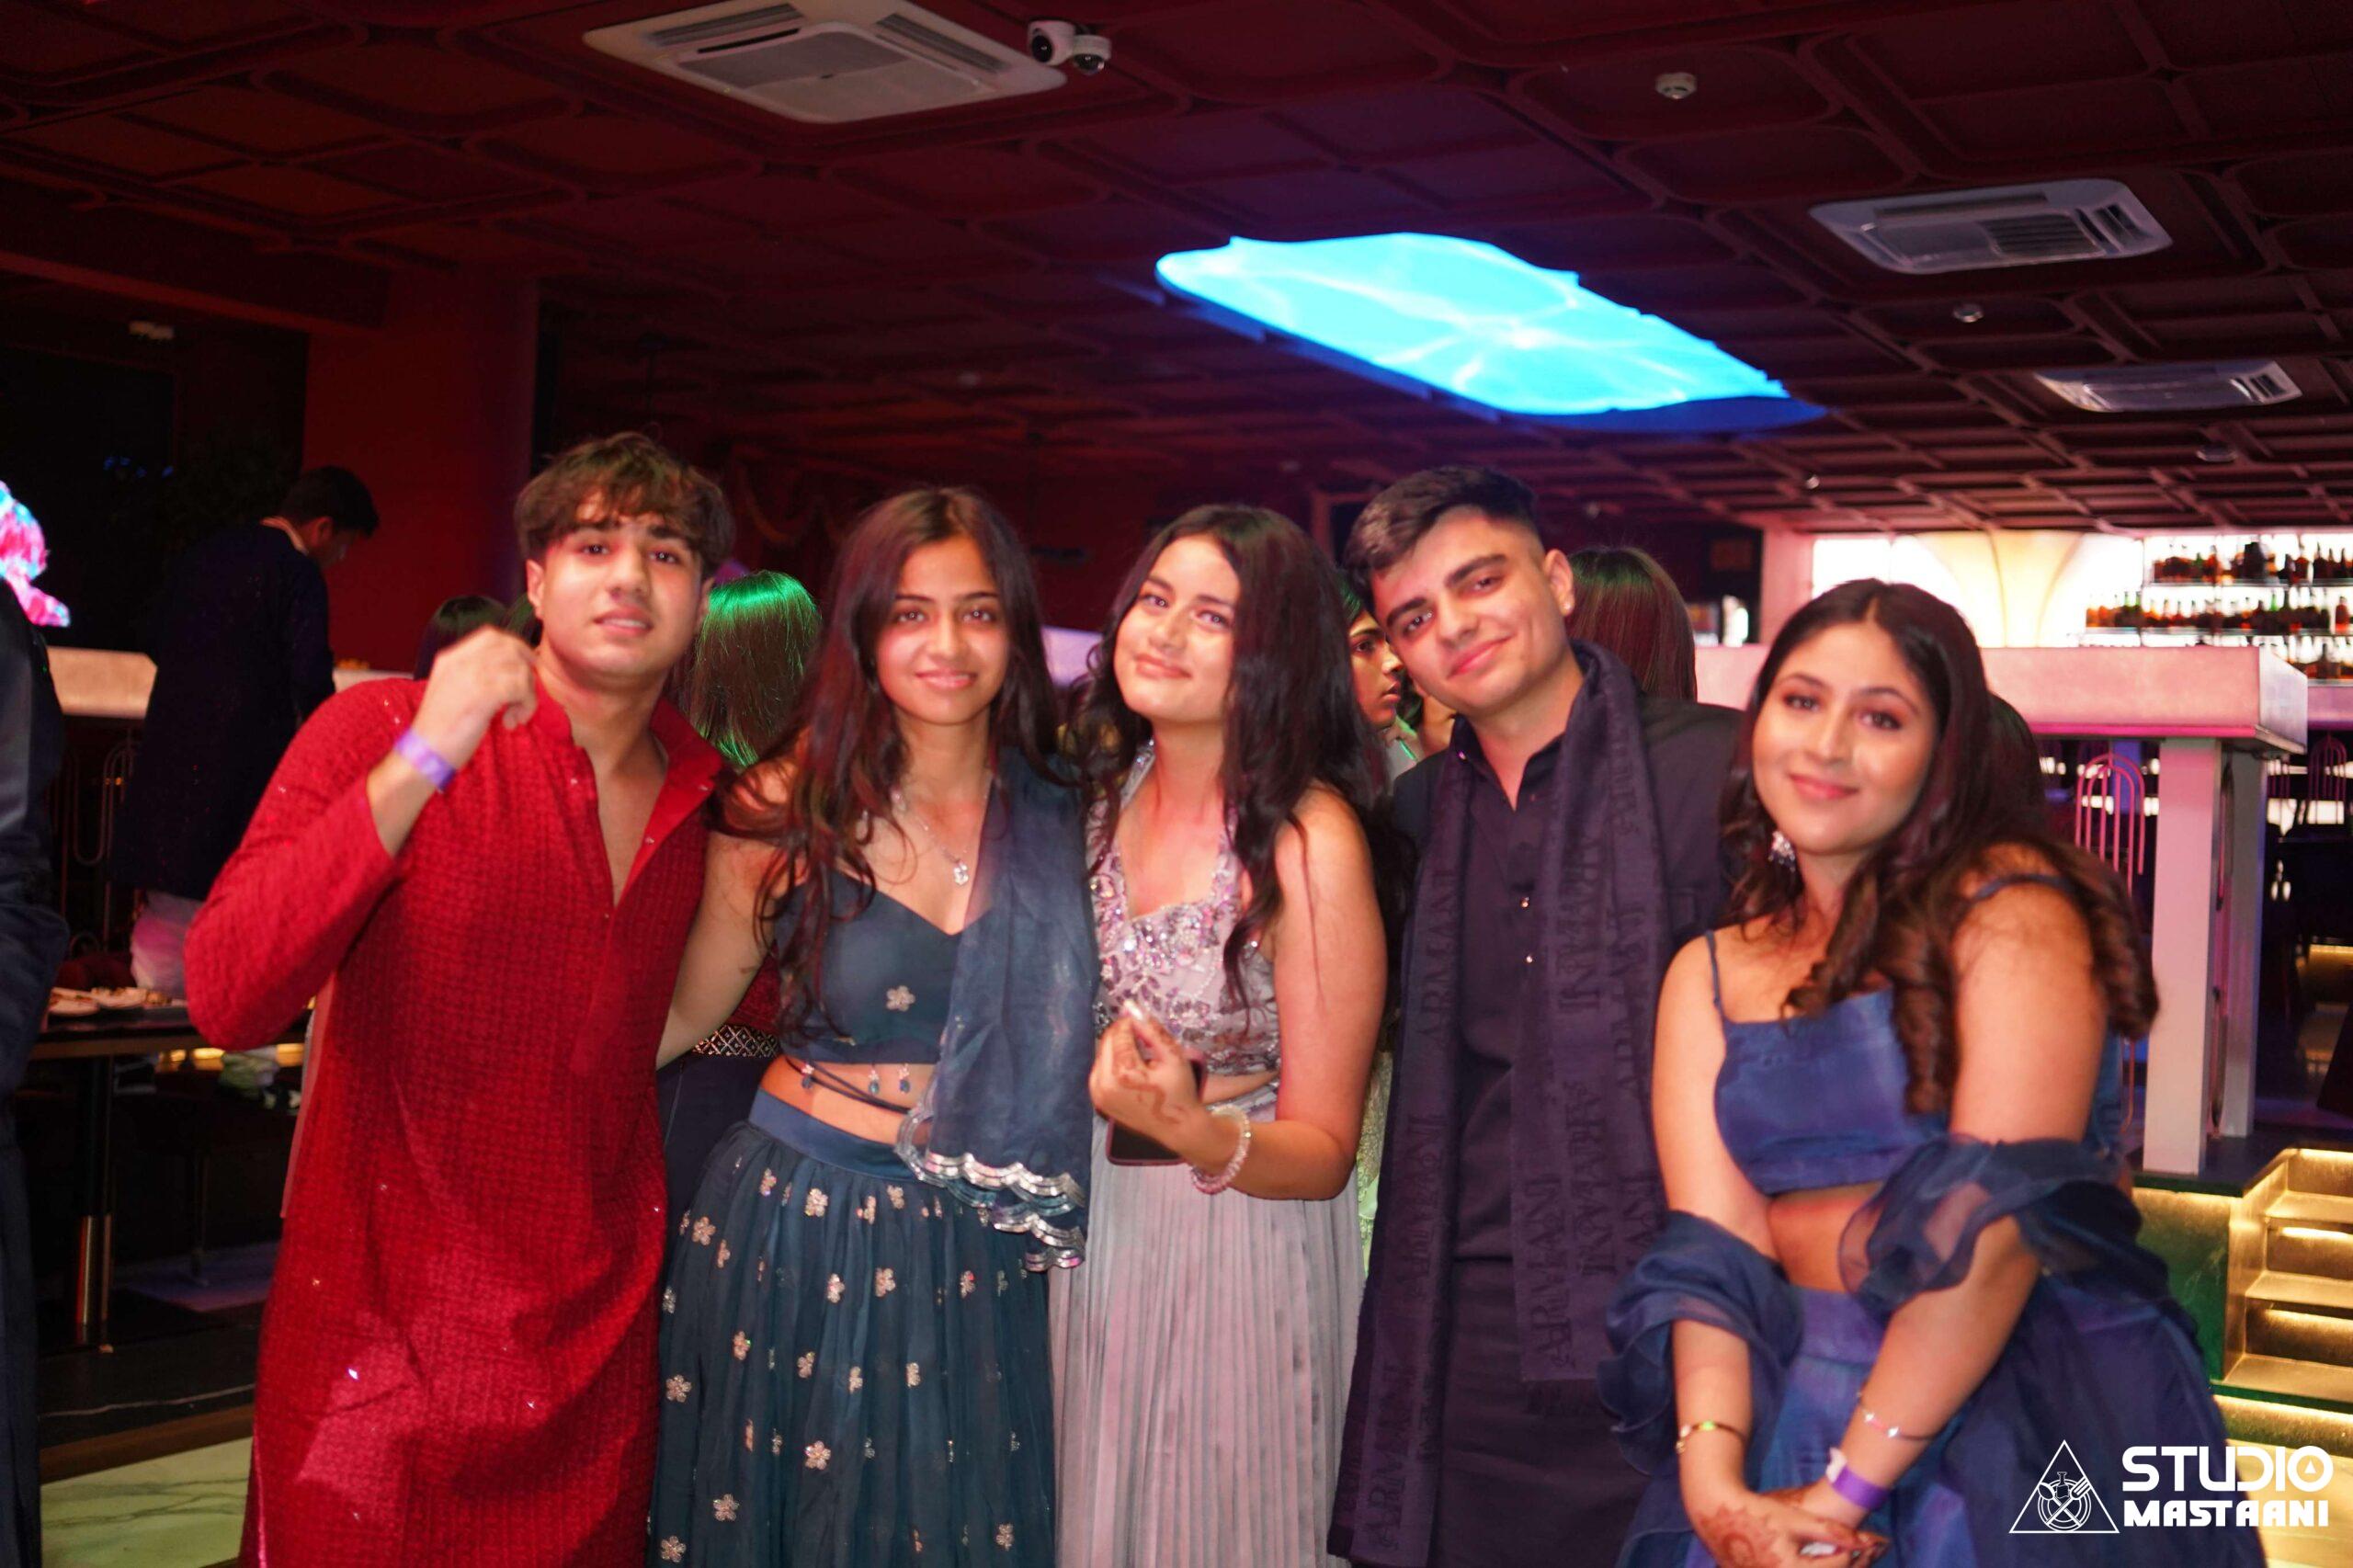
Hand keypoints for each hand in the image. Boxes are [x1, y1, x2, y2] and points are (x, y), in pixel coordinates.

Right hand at [408, 627, 536, 770]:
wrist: (424, 753)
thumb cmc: (442, 728)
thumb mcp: (454, 691)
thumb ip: (475, 675)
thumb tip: (513, 671)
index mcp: (451, 658)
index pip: (491, 635)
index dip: (516, 647)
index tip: (526, 667)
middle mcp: (461, 661)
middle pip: (511, 648)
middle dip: (526, 672)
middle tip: (523, 696)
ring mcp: (471, 676)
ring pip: (520, 670)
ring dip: (527, 695)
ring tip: (514, 716)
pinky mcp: (482, 694)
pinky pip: (520, 688)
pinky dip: (525, 706)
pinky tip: (510, 723)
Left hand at [1087, 1006, 1216, 1163]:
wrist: (1177, 1128)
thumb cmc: (1179, 1091)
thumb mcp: (1173, 1056)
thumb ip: (1151, 1029)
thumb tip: (1130, 1006)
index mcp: (1123, 1073)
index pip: (1119, 1032)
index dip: (1133, 1023)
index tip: (1148, 1029)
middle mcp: (1103, 1084)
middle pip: (1106, 1041)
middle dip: (1123, 1035)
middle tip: (1145, 1041)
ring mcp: (1098, 1094)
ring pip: (1101, 1054)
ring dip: (1117, 1048)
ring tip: (1141, 1057)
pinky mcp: (1097, 1100)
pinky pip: (1099, 1069)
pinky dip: (1113, 1063)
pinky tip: (1132, 1070)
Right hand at [1687, 1482, 1880, 1567]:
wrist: (1717, 1513)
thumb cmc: (1757, 1513)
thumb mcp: (1795, 1520)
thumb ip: (1831, 1531)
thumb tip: (1865, 1541)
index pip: (1837, 1566)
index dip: (1857, 1553)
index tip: (1873, 1541)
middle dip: (1851, 1564)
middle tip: (1870, 1550)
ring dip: (1833, 1566)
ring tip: (1849, 1554)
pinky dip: (1814, 1566)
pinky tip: (1821, 1559)